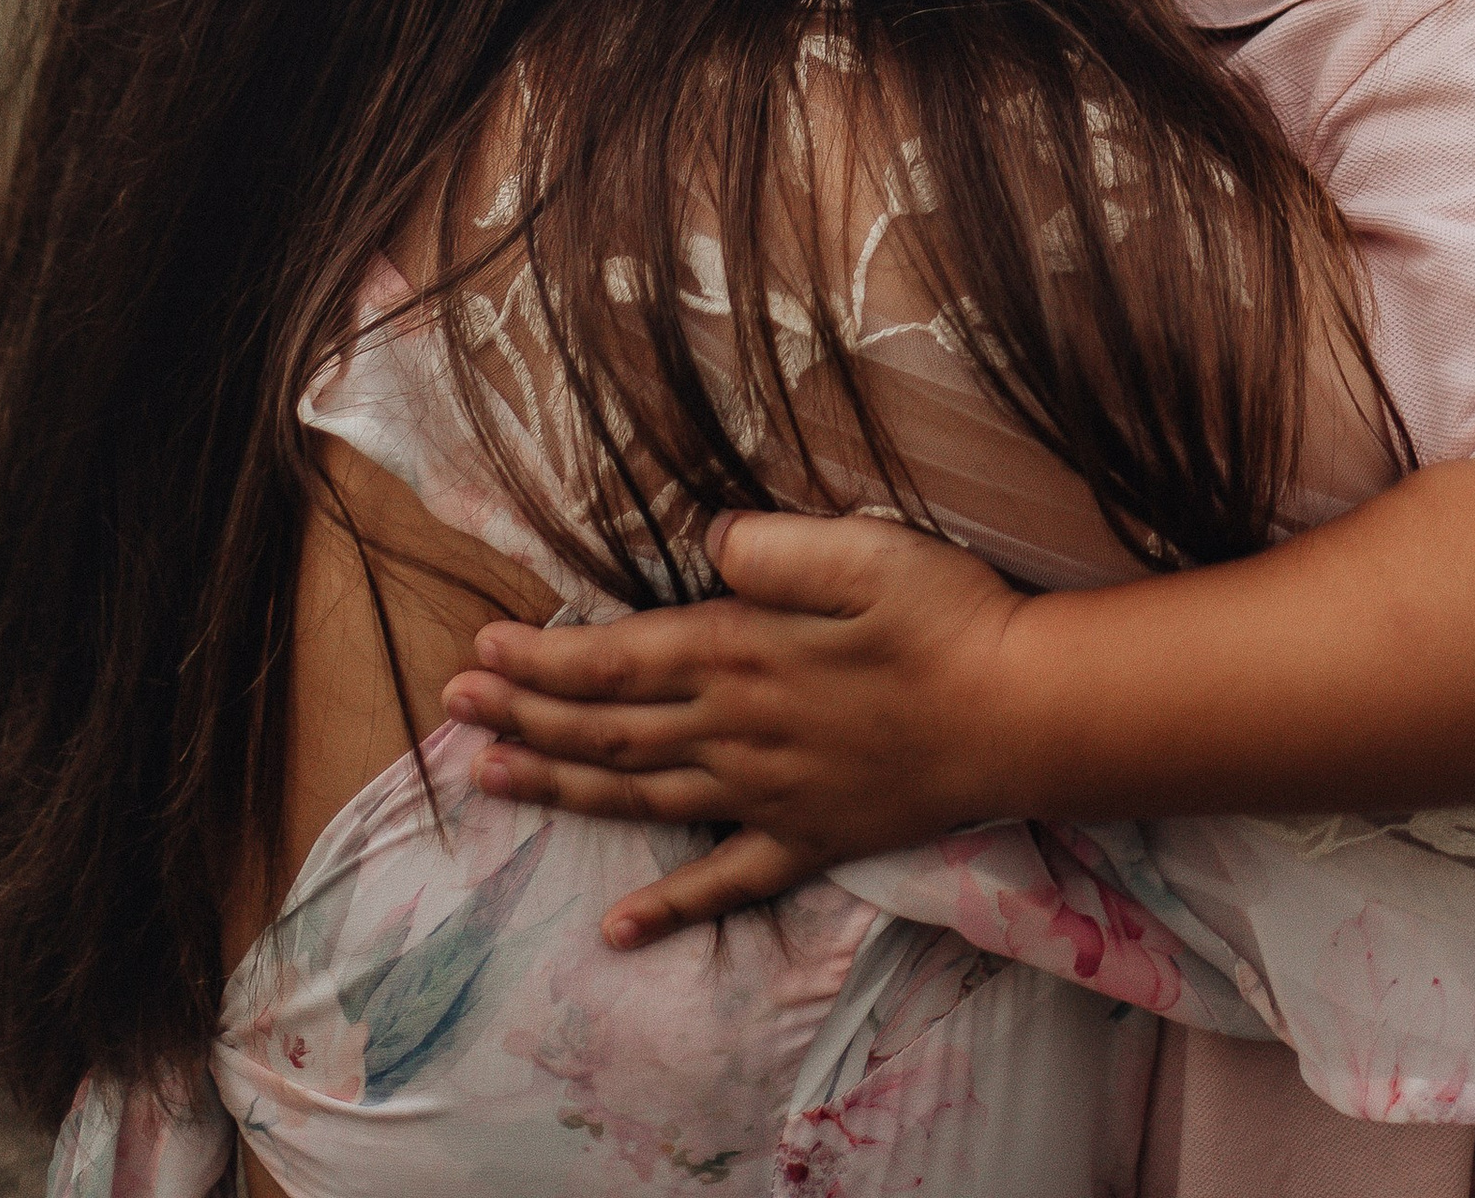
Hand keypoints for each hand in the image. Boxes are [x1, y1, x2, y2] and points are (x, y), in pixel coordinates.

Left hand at [440, 510, 1023, 945]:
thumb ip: (775, 547)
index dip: (543, 657)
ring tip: (492, 776)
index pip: (616, 657)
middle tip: (452, 708)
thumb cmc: (948, 617)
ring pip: (640, 797)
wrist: (1022, 712)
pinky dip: (670, 910)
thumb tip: (702, 542)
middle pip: (608, 727)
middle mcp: (736, 730)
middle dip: (524, 713)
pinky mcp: (809, 838)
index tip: (481, 648)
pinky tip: (620, 931)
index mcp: (741, 652)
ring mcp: (768, 793)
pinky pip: (726, 882)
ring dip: (561, 785)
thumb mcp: (864, 549)